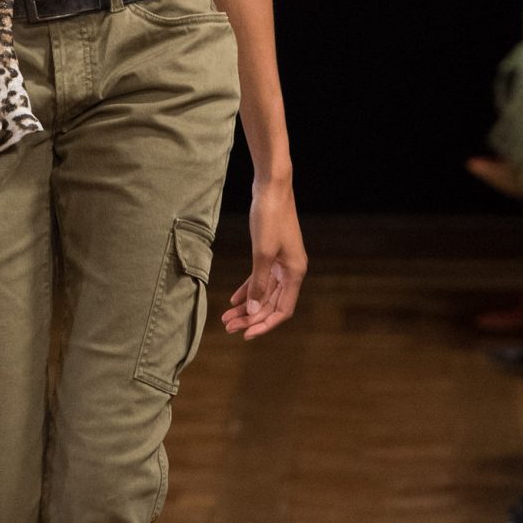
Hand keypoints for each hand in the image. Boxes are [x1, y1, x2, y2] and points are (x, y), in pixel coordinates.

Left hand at [222, 179, 306, 339]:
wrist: (272, 188)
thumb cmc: (270, 217)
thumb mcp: (262, 253)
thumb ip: (258, 283)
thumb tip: (254, 311)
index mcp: (295, 273)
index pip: (282, 310)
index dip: (264, 325)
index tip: (245, 334)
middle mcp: (291, 271)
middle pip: (271, 304)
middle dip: (250, 317)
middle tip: (228, 327)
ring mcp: (282, 262)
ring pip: (264, 293)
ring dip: (247, 306)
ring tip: (227, 318)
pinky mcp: (272, 253)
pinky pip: (260, 279)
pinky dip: (248, 290)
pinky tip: (234, 299)